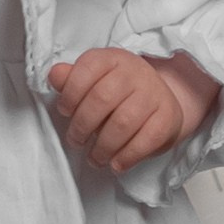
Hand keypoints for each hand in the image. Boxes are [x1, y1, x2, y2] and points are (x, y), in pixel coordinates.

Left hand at [47, 46, 217, 171]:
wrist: (161, 100)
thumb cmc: (118, 92)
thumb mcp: (93, 80)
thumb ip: (71, 79)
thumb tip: (55, 75)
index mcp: (112, 58)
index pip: (86, 69)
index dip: (70, 94)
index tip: (65, 112)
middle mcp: (135, 72)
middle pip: (102, 99)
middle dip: (82, 126)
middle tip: (76, 141)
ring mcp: (154, 94)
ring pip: (123, 123)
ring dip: (103, 147)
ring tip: (94, 158)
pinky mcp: (168, 117)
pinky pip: (146, 140)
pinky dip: (127, 157)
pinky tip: (116, 164)